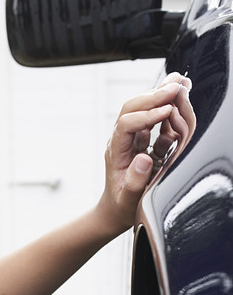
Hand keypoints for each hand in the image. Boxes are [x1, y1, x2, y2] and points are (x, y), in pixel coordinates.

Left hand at [97, 73, 194, 236]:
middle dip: (154, 96)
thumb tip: (144, 158)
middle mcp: (121, 140)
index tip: (166, 111)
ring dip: (160, 95)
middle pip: (132, 108)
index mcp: (116, 152)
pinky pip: (152, 119)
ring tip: (178, 83)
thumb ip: (134, 181)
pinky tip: (177, 99)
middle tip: (175, 86)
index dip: (146, 115)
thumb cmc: (121, 207)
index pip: (127, 124)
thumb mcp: (127, 199)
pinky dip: (165, 107)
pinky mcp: (140, 140)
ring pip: (142, 108)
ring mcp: (130, 139)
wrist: (115, 211)